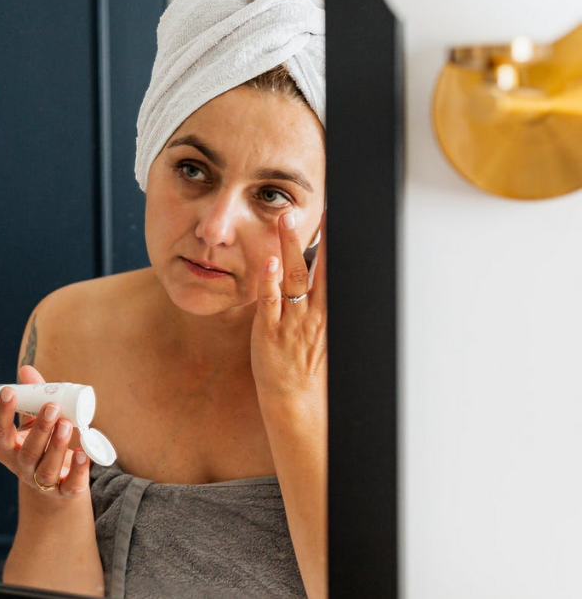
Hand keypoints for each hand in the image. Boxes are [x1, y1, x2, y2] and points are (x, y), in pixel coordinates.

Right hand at [0, 365, 91, 502]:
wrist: (56, 481)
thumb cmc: (41, 443)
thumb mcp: (34, 421)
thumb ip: (32, 397)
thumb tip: (26, 370)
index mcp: (7, 448)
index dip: (2, 412)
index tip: (9, 391)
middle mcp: (21, 466)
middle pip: (27, 451)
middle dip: (40, 428)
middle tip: (52, 406)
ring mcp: (41, 482)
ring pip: (46, 468)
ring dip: (57, 445)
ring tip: (67, 424)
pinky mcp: (64, 492)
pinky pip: (70, 484)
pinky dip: (78, 470)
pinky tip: (83, 453)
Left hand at [252, 211, 326, 410]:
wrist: (296, 401)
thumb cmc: (309, 367)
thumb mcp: (325, 334)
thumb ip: (326, 305)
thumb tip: (329, 278)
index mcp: (331, 313)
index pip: (337, 270)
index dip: (337, 244)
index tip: (338, 216)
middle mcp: (315, 313)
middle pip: (319, 266)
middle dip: (320, 235)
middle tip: (319, 206)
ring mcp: (292, 320)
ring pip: (294, 276)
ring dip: (290, 245)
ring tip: (285, 218)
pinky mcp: (269, 329)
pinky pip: (270, 300)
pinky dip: (269, 280)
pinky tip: (269, 260)